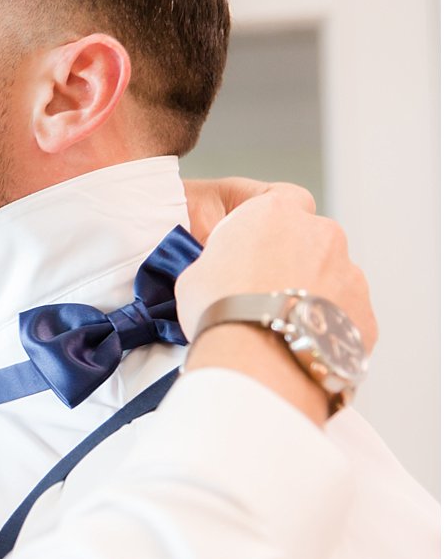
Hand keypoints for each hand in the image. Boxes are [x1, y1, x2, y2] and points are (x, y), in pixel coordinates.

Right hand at [177, 185, 376, 424]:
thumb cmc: (221, 310)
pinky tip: (298, 344)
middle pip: (312, 239)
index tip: (255, 243)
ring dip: (312, 294)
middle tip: (263, 290)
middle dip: (294, 260)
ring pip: (332, 277)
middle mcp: (321, 234)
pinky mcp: (364, 313)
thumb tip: (222, 275)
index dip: (270, 222)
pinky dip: (326, 326)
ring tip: (279, 325)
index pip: (284, 198)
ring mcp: (349, 274)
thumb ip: (220, 261)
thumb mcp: (195, 272)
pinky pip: (344, 315)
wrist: (257, 360)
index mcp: (276, 212)